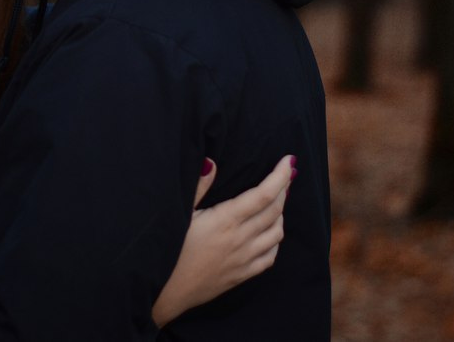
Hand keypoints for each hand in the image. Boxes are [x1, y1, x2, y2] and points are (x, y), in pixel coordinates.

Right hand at [151, 154, 294, 326]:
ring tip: (276, 200)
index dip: (280, 176)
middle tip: (285, 175)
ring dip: (281, 213)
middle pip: (275, 210)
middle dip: (284, 189)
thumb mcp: (180, 213)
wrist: (164, 292)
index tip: (289, 160)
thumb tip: (211, 162)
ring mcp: (244, 259)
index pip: (264, 194)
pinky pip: (270, 257)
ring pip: (277, 233)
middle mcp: (241, 239)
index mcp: (226, 220)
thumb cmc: (168, 250)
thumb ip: (198, 187)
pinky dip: (275, 240)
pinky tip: (269, 233)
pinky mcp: (242, 276)